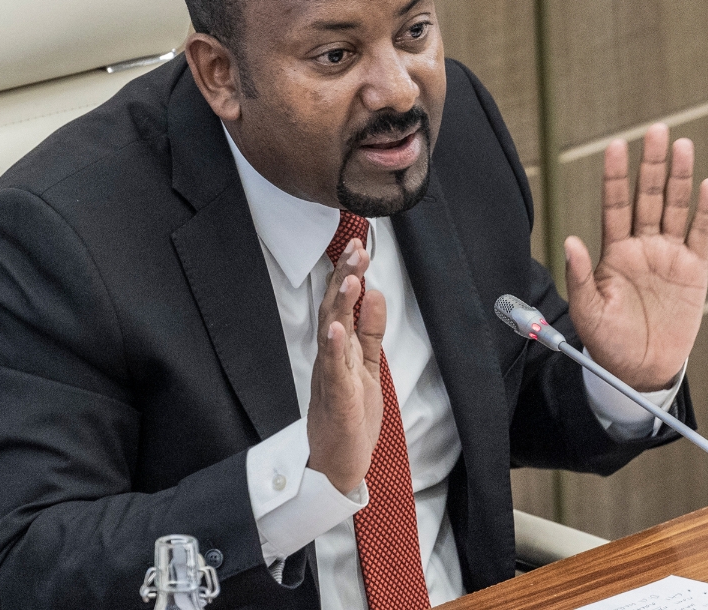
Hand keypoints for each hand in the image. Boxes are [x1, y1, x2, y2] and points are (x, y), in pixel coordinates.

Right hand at [307, 238, 385, 493]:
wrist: (338, 463)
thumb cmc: (349, 415)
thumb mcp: (367, 366)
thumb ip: (371, 332)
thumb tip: (377, 294)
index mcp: (339, 348)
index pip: (341, 303)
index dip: (347, 272)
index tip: (357, 244)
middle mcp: (330, 357)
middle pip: (334, 309)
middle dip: (344, 277)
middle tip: (355, 247)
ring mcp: (330, 376)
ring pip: (331, 334)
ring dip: (339, 305)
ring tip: (351, 278)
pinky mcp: (336, 399)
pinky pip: (334, 371)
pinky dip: (334, 348)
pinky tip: (337, 328)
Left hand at [565, 123, 707, 390]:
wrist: (642, 369)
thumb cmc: (608, 341)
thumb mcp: (587, 311)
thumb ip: (580, 275)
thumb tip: (571, 240)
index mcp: (613, 251)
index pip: (614, 205)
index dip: (615, 176)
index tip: (615, 145)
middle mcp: (642, 245)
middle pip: (647, 196)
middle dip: (651, 164)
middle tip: (656, 130)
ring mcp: (669, 254)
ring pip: (675, 207)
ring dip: (679, 177)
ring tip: (682, 145)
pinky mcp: (694, 269)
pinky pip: (701, 234)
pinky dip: (706, 211)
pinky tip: (707, 185)